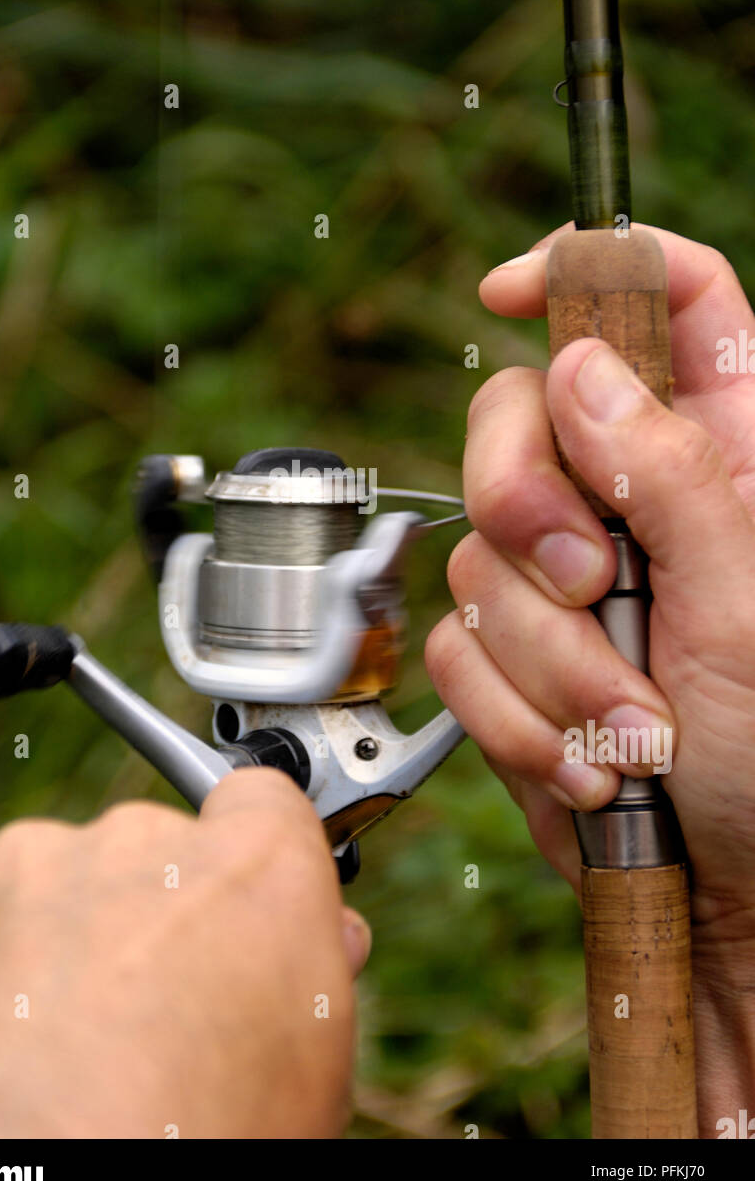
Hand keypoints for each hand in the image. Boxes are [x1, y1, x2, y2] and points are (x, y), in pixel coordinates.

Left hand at [0, 768, 369, 1137]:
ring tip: (84, 1049)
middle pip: (164, 849)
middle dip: (166, 911)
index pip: (267, 800)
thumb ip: (315, 975)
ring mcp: (39, 873)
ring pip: (73, 883)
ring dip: (82, 940)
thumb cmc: (196, 1150)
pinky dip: (4, 976)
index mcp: (255, 872)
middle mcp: (146, 844)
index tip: (251, 906)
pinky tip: (19, 1057)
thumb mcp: (308, 1075)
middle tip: (163, 1012)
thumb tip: (323, 941)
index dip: (260, 856)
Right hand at [426, 224, 754, 1132]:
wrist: (729, 909)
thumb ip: (667, 471)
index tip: (508, 292)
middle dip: (528, 502)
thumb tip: (582, 366)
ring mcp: (568, 583)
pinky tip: (588, 762)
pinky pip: (455, 649)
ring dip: (547, 659)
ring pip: (478, 551)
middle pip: (521, 412)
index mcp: (725, 451)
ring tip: (629, 729)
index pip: (664, 300)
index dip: (586, 270)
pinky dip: (516, 717)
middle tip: (588, 581)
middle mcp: (635, 503)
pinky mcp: (515, 661)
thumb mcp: (745, 609)